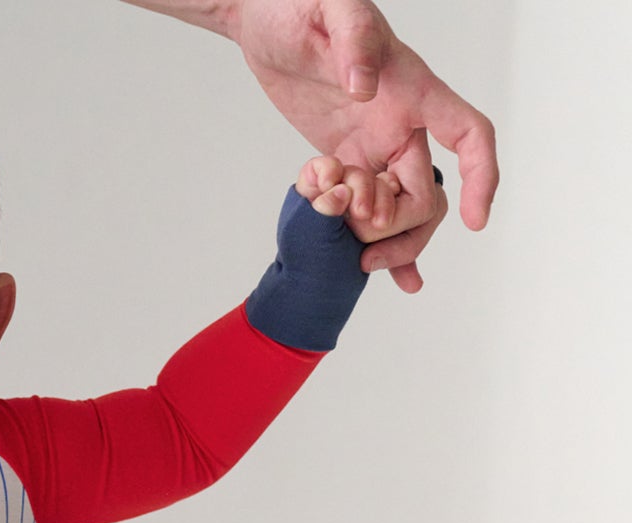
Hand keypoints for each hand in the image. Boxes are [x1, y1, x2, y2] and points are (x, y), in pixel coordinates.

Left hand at [229, 0, 496, 290]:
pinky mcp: (343, 159)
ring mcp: (372, 144)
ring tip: (355, 264)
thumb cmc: (300, 3)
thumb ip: (354, 43)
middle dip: (402, 228)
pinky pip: (366, 207)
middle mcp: (400, 121)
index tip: (476, 219)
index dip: (480, 176)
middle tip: (359, 244)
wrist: (263, 21)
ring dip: (383, 241)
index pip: (468, 134)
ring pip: (399, 209)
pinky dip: (372, 240)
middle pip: (427, 193)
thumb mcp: (331, 9)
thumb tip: (365, 89)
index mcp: (411, 88)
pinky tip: (375, 275)